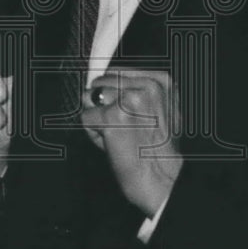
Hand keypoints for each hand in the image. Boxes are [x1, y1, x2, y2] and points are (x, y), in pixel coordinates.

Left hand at [80, 68, 182, 216]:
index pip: (115, 71)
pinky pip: (85, 118)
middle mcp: (146, 86)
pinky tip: (111, 142)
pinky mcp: (111, 117)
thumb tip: (104, 80)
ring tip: (118, 133)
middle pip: (100, 83)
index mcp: (160, 81)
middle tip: (122, 126)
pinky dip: (93, 133)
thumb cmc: (159, 148)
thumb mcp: (161, 109)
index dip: (110, 92)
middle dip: (103, 104)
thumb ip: (138, 90)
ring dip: (97, 117)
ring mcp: (128, 100)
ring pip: (90, 98)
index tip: (120, 109)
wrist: (162, 178)